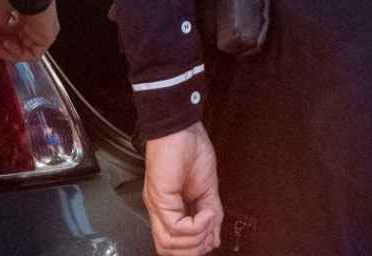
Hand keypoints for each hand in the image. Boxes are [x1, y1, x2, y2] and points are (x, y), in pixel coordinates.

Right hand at [0, 0, 59, 62]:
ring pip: (23, 50)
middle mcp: (35, 22)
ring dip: (5, 50)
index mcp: (26, 12)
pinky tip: (5, 44)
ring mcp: (41, 31)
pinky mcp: (46, 38)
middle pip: (16, 41)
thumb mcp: (1, 6)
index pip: (12, 30)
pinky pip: (31, 54)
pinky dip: (16, 53)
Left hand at [143, 122, 222, 255]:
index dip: (194, 248)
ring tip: (209, 220)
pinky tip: (206, 213)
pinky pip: (176, 227)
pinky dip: (196, 225)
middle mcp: (160, 211)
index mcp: (169, 209)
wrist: (182, 128)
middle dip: (194, 250)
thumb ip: (210, 216)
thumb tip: (214, 239)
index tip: (211, 239)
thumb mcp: (208, 189)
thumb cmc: (191, 149)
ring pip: (170, 244)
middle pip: (168, 250)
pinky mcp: (160, 198)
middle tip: (210, 235)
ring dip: (196, 239)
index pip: (172, 245)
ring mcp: (158, 205)